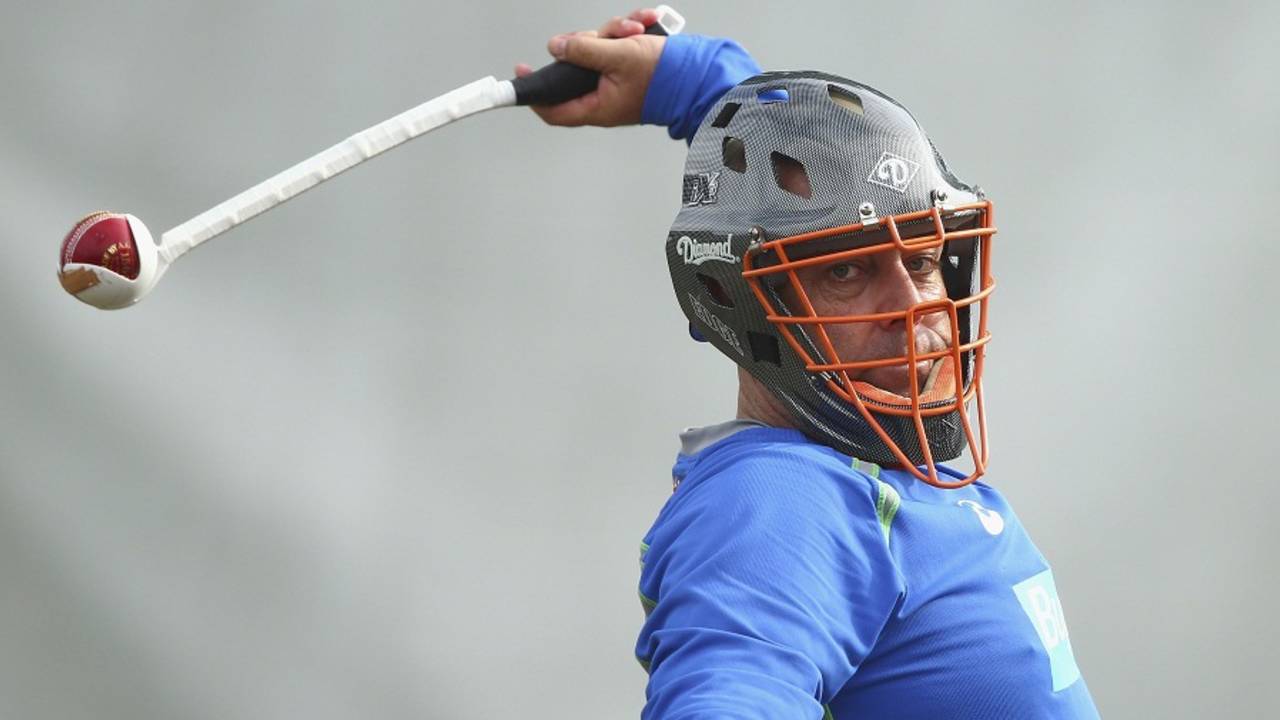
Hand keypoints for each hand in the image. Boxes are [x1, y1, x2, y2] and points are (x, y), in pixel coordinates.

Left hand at [514, 8, 666, 126]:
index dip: (535, 93)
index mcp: (597, 106)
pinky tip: (643, 23)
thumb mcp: (618, 56)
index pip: (554, 109)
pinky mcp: (629, 69)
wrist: (701, 76)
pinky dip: (629, 32)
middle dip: (587, 42)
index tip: (522, 73)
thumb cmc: (665, 76)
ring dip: (614, 32)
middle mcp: (604, 97)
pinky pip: (618, 46)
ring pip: (598, 51)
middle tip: (604, 34)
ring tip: (635, 27)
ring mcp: (616, 83)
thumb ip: (584, 50)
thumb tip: (556, 47)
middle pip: (576, 67)